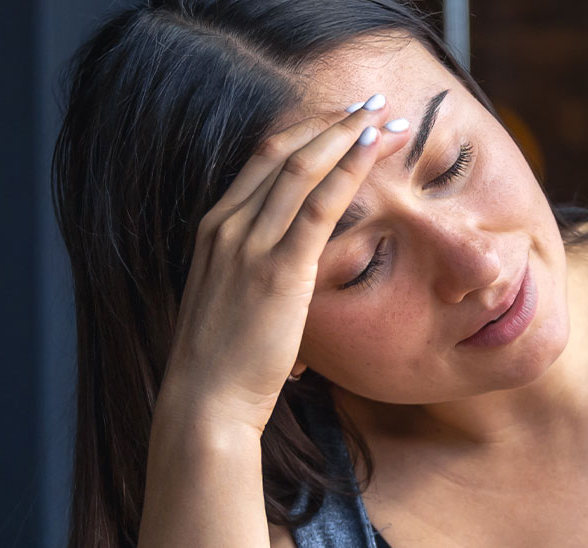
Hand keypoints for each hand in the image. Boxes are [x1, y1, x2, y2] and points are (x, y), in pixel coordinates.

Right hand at [155, 94, 410, 437]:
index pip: (262, 162)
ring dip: (346, 136)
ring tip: (382, 118)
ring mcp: (249, 245)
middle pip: (283, 153)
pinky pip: (318, 205)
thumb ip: (255, 269)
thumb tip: (288, 265)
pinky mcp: (278, 269)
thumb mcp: (233, 300)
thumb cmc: (223, 362)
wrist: (204, 401)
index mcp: (214, 229)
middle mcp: (227, 226)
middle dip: (329, 123)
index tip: (339, 122)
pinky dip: (348, 169)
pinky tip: (373, 147)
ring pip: (303, 169)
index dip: (304, 134)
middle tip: (369, 105)